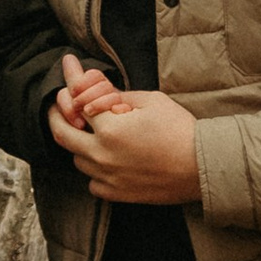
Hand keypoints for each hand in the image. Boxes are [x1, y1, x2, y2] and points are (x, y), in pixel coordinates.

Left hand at [62, 87, 202, 208]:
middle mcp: (102, 156)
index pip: (77, 101)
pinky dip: (93, 170)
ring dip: (78, 143)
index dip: (71, 80)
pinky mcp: (118, 194)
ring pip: (76, 159)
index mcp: (109, 130)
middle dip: (56, 114)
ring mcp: (108, 178)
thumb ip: (115, 94)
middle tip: (59, 103)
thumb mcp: (149, 101)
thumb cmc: (180, 129)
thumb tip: (93, 85)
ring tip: (87, 130)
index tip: (68, 65)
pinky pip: (92, 183)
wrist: (203, 166)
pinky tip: (104, 159)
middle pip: (62, 133)